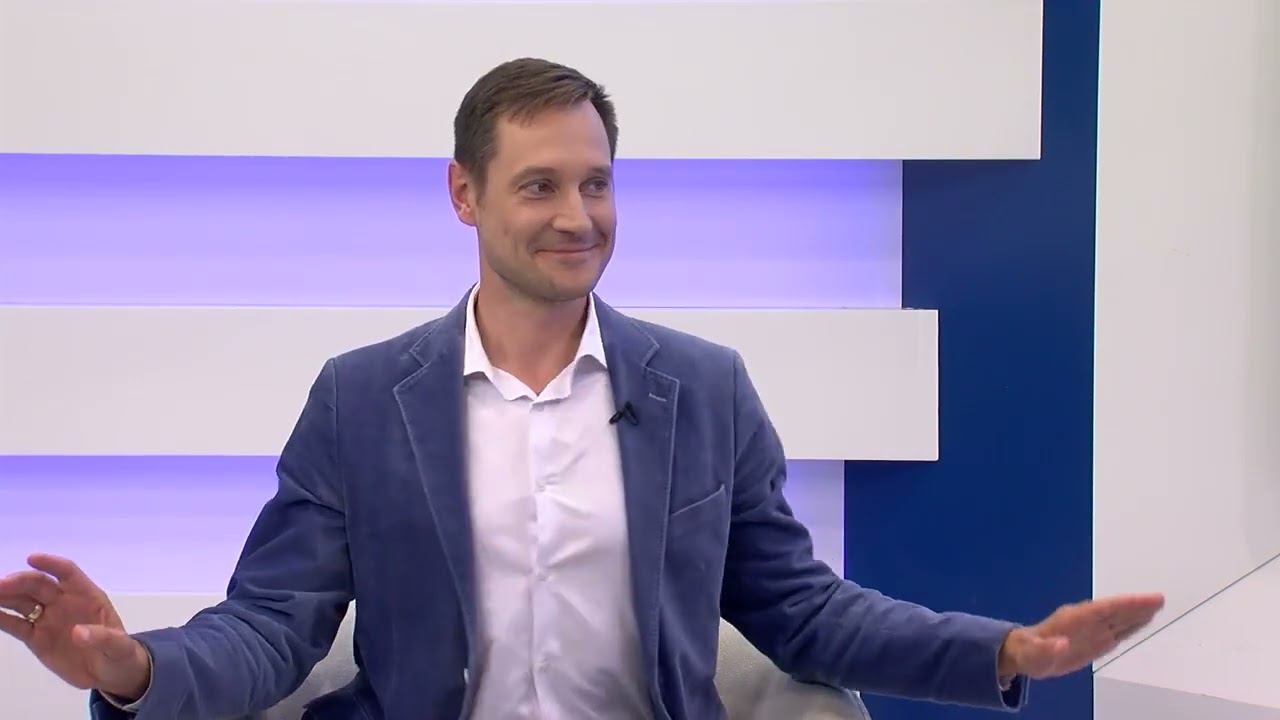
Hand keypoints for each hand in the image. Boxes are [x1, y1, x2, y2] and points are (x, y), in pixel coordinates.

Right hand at [0, 553, 151, 701]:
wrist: (110, 674)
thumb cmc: (119, 653)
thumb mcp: (119, 647)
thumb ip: (102, 638)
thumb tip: (79, 633)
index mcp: (87, 595)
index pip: (67, 572)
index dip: (51, 564)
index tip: (32, 559)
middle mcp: (64, 601)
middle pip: (39, 585)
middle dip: (20, 582)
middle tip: (1, 584)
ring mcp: (48, 619)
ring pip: (22, 602)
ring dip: (5, 596)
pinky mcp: (36, 638)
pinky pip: (16, 625)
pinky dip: (2, 618)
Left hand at [997, 593, 1164, 678]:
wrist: (1025, 655)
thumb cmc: (1028, 653)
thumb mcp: (1032, 654)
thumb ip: (1046, 650)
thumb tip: (1061, 644)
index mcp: (1072, 619)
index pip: (1103, 609)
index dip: (1125, 603)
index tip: (1145, 599)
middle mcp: (1085, 621)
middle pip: (1115, 611)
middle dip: (1136, 605)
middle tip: (1160, 598)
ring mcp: (1091, 630)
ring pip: (1118, 620)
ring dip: (1138, 614)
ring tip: (1158, 606)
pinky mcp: (1095, 641)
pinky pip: (1117, 632)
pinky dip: (1132, 627)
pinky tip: (1144, 622)